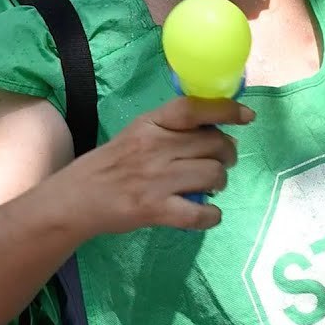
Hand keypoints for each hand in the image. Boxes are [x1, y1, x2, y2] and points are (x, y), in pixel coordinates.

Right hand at [61, 97, 253, 233]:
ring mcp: (156, 179)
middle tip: (222, 161)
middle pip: (214, 144)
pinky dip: (211, 216)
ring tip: (211, 186)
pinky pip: (200, 213)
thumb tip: (217, 128)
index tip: (247, 116)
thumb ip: (171, 127)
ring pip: (213, 175)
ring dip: (220, 182)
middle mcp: (155, 147)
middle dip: (227, 154)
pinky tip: (207, 213)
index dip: (226, 110)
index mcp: (151, 123)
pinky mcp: (155, 210)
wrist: (77, 198)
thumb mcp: (138, 132)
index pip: (194, 108)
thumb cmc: (112, 163)